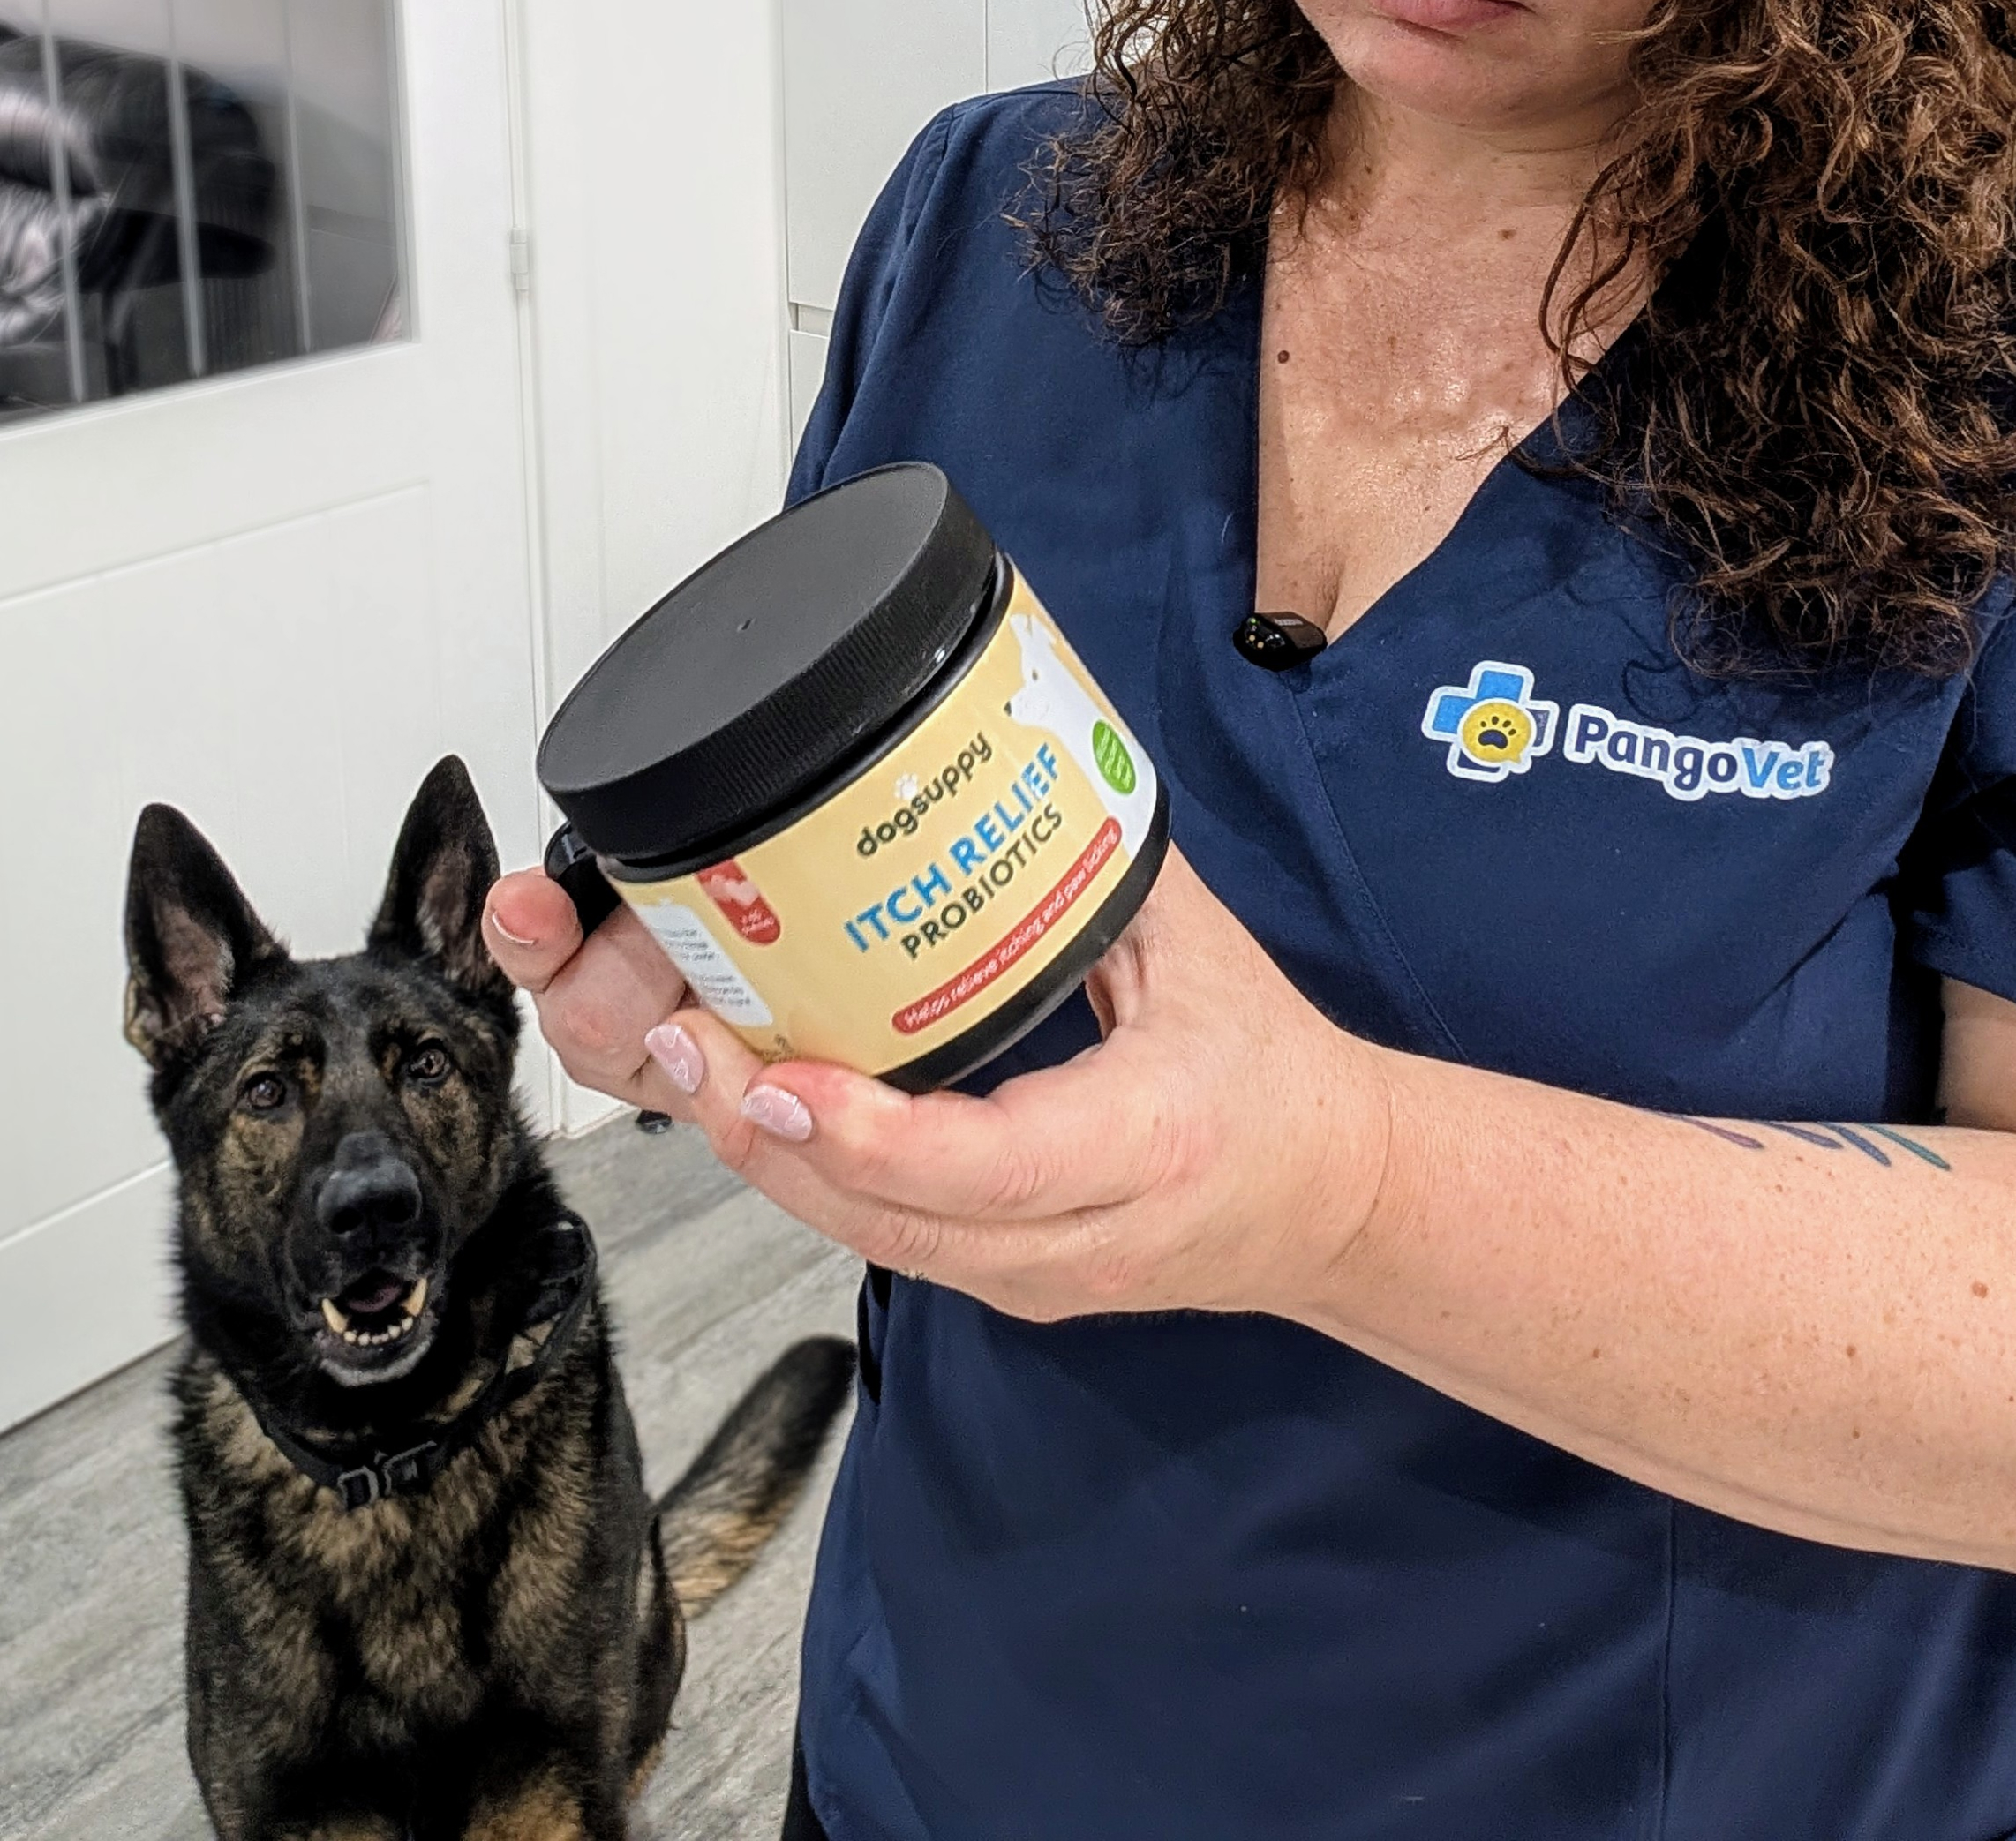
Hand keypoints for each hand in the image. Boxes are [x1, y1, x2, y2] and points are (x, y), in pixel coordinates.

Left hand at [487, 846, 1389, 1321]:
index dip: (865, 1132)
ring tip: (666, 1045)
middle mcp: (1072, 1233)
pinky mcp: (990, 1281)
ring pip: (853, 1231)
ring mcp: (1025, 1274)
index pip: (985, 1169)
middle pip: (879, 1211)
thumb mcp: (1202, 950)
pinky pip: (869, 1231)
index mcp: (1144, 1143)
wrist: (1333, 1199)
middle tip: (672, 1030)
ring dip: (748, 1145)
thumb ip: (1098, 864)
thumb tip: (1005, 751)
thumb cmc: (1274, 1075)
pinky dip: (793, 1165)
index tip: (777, 1074)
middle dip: (751, 1127)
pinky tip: (730, 1094)